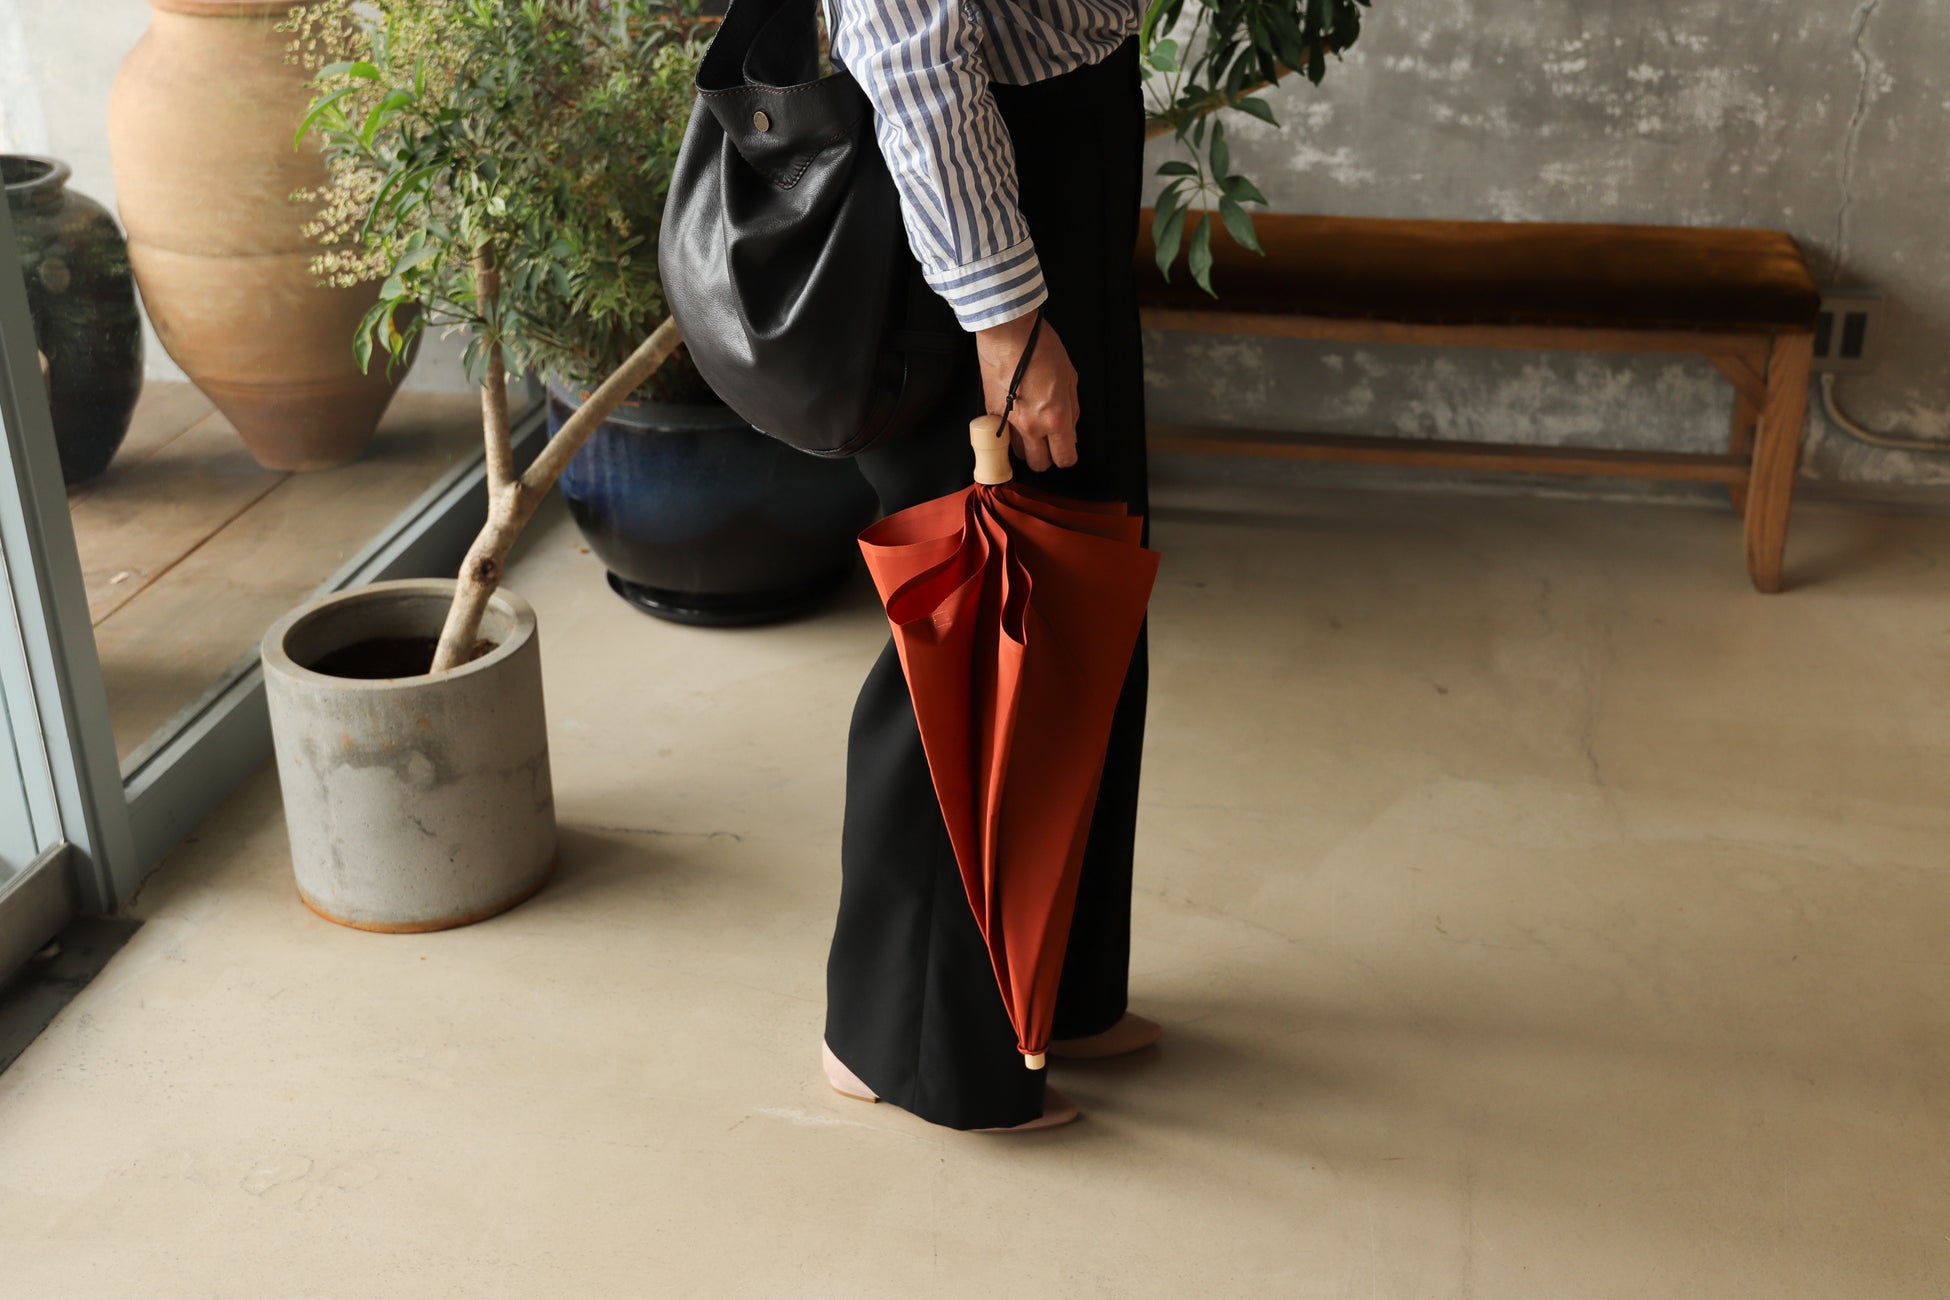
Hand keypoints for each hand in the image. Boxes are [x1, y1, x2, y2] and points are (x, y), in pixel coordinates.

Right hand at [976, 311, 1078, 471]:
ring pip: (1017, 455)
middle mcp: (1031, 426)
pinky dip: (1009, 433)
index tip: (1065, 449)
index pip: (1064, 458)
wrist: (1008, 333)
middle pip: (1038, 464)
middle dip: (1046, 457)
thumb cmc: (1041, 349)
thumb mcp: (1069, 379)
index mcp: (1054, 418)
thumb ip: (1071, 411)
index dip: (1067, 456)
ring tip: (1030, 428)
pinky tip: (1015, 415)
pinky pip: (1002, 435)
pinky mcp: (990, 413)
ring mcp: (1007, 422)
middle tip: (1048, 443)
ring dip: (1026, 447)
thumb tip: (1070, 432)